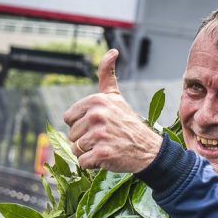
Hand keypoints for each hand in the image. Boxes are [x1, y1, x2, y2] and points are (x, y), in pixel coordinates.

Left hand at [63, 49, 161, 172]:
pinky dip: (93, 164)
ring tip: (106, 146)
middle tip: (105, 138)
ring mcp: (100, 135)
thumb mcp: (116, 97)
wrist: (149, 150)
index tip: (99, 125)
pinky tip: (107, 157)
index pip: (68, 118)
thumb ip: (107, 74)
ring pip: (76, 149)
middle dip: (85, 140)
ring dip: (88, 153)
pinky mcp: (102, 153)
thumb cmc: (128, 124)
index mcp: (96, 100)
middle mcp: (97, 115)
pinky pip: (83, 162)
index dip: (81, 125)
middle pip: (71, 135)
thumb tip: (112, 52)